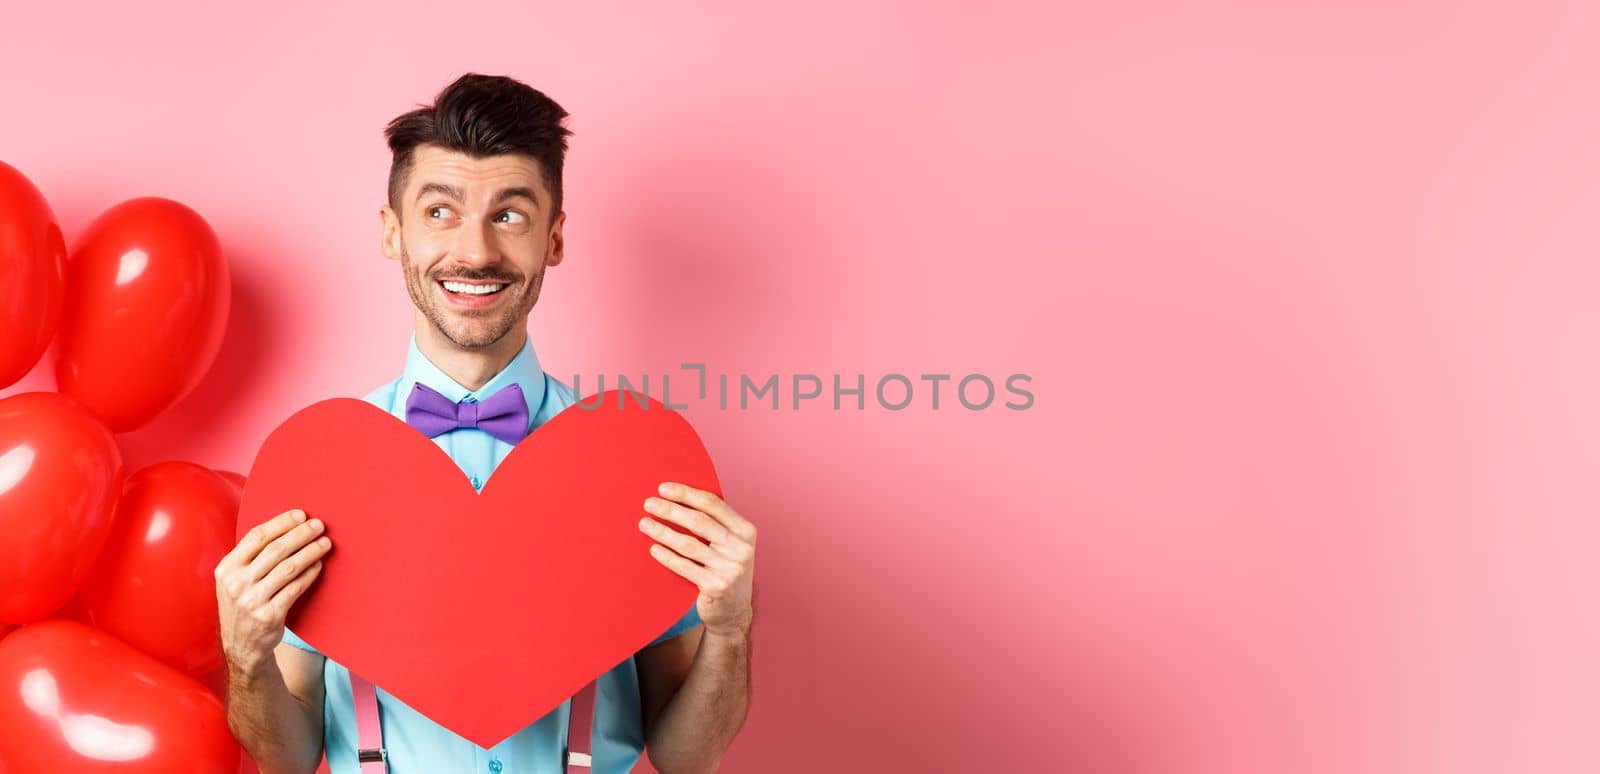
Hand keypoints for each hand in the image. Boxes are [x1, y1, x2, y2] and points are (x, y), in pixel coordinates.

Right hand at [214, 509, 331, 673]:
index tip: (301, 515)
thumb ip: (250, 557)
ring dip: (310, 552)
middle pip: (275, 550)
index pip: (256, 537)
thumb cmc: (243, 603)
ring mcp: (251, 601)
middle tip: (319, 525)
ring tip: (325, 544)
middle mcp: (236, 583)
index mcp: (227, 568)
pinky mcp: (269, 616)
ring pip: (288, 568)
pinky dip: (310, 574)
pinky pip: (295, 588)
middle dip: (301, 534)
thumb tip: (286, 527)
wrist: (241, 645)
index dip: (281, 523)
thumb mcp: (234, 580)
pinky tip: (319, 566)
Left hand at [639, 482, 755, 637]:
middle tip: (649, 504)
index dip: (686, 494)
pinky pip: (685, 568)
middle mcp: (741, 549)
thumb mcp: (731, 544)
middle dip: (671, 510)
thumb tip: (677, 499)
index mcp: (746, 531)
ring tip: (645, 524)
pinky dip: (667, 557)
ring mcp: (730, 569)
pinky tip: (653, 549)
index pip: (713, 504)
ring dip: (664, 532)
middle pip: (700, 522)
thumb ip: (715, 523)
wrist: (734, 611)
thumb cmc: (725, 569)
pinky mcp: (716, 587)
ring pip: (690, 545)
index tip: (663, 488)